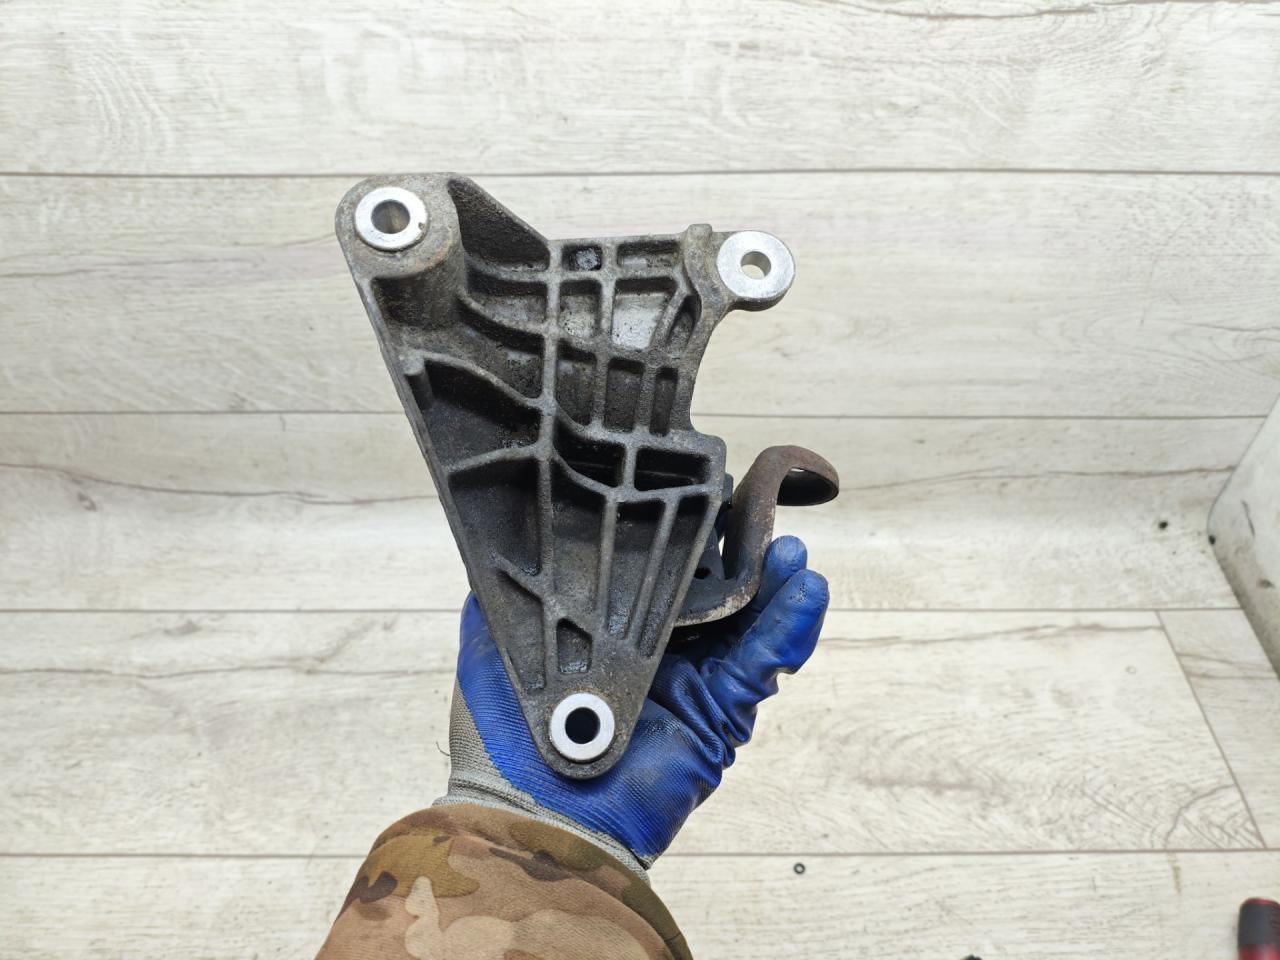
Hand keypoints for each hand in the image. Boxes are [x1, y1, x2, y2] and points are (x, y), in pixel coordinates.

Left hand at [442, 535, 828, 866]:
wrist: (533, 813)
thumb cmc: (502, 735)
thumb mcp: (492, 641)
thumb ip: (509, 590)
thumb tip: (512, 530)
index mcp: (607, 629)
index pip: (654, 566)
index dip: (677, 528)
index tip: (693, 485)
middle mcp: (656, 650)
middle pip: (711, 585)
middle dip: (736, 544)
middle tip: (750, 501)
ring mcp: (694, 680)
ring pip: (748, 617)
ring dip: (774, 577)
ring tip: (787, 544)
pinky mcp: (720, 712)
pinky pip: (763, 661)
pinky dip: (790, 625)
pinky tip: (805, 588)